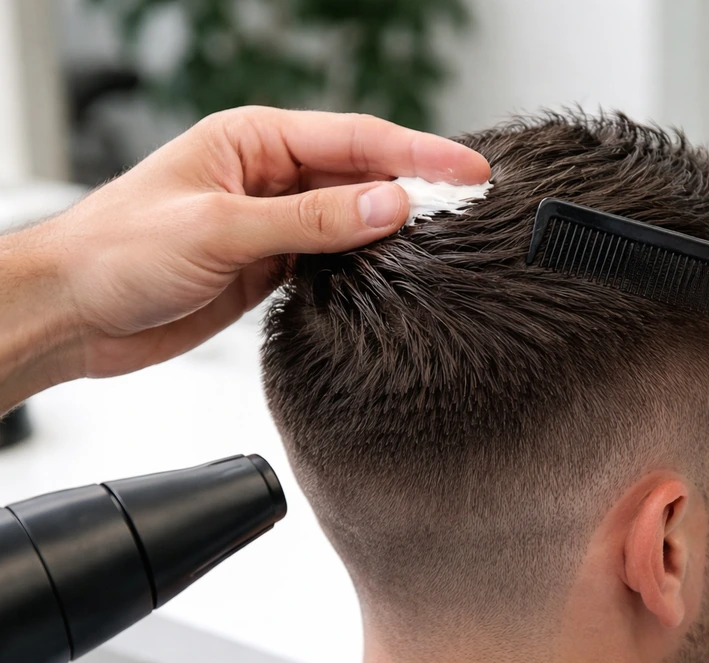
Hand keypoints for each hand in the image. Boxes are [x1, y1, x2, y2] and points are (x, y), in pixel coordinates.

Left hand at [0, 107, 489, 406]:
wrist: (71, 313)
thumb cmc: (116, 250)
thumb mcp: (220, 227)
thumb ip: (312, 220)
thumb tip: (390, 205)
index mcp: (253, 140)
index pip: (355, 139)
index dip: (418, 154)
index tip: (469, 172)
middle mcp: (268, 176)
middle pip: (361, 175)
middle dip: (416, 189)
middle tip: (473, 207)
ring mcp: (271, 223)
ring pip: (352, 220)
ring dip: (394, 231)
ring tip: (446, 243)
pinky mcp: (268, 266)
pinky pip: (333, 260)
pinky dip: (365, 267)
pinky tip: (393, 275)